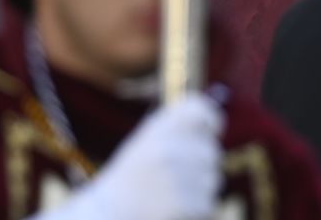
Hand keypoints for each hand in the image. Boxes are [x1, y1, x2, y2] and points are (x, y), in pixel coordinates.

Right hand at [38, 94, 223, 219]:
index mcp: (158, 129)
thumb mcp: (145, 144)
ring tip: (165, 196)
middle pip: (211, 151)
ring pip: (212, 179)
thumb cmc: (126, 181)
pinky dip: (194, 210)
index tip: (211, 129)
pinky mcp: (185, 205)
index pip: (201, 111)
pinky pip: (207, 203)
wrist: (105, 217)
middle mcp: (170, 149)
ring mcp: (178, 178)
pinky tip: (169, 211)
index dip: (210, 120)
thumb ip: (177, 129)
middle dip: (200, 165)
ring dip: (197, 190)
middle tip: (172, 178)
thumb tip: (216, 118)